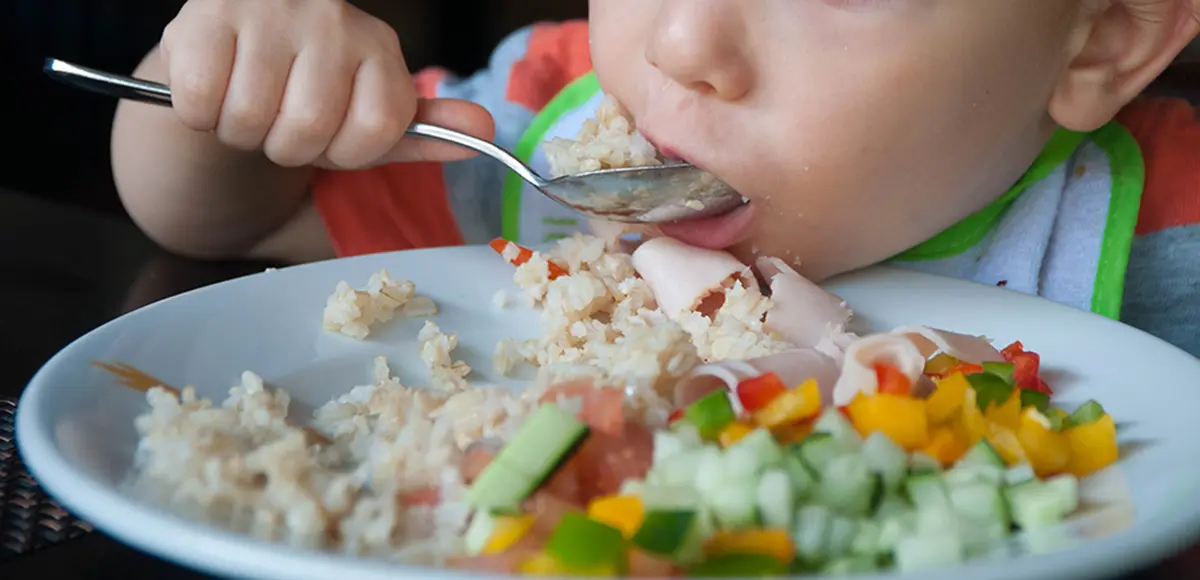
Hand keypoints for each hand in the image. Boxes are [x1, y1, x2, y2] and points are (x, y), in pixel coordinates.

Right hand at [160, 0, 493, 168]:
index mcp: (379, 46)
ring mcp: (268, 11)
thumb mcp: (368, 116)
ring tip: (245, 104)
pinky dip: (200, 115)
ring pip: (253, 120)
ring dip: (241, 133)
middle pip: (309, 129)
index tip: (331, 137)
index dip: (345, 153)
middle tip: (279, 123)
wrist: (227, 55)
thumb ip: (422, 131)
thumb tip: (485, 132)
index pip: (377, 129)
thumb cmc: (304, 92)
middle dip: (286, 147)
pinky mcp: (205, 16)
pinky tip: (213, 89)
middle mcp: (331, 17)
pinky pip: (204, 104)